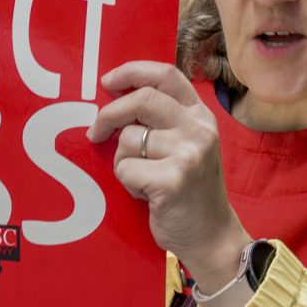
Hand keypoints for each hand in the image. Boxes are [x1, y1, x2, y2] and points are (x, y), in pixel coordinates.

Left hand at [89, 60, 248, 282]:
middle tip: (95, 132)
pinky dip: (127, 182)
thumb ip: (162, 120)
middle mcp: (198, 130)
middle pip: (141, 99)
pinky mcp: (173, 180)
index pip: (165, 75)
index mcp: (201, 116)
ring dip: (123, 161)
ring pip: (128, 139)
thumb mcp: (187, 145)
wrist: (211, 234)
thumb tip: (114, 98)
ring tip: (143, 178)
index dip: (132, 72)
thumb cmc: (189, 190)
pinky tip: (146, 194)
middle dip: (109, 114)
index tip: (108, 83)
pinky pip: (126, 168)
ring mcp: (188, 154)